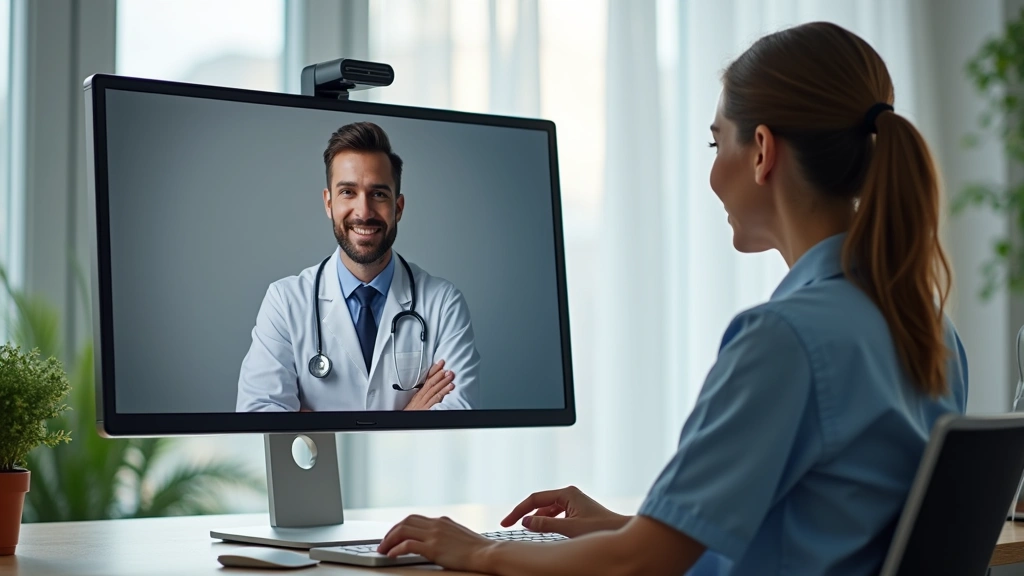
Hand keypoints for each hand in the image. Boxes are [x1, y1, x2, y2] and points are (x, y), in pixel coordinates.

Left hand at [377, 514, 493, 571]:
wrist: (486, 553)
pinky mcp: (433, 548)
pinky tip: (391, 555)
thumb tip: (434, 540)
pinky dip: (396, 549)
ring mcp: (434, 535)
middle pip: (405, 522)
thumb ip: (445, 534)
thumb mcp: (458, 535)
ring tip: (383, 550)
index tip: (393, 535)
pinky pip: (408, 545)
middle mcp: (436, 524)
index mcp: (442, 521)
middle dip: (391, 532)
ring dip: (389, 540)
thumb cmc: (476, 549)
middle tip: (383, 543)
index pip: (414, 518)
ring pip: (403, 530)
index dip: (400, 526)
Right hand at [402, 359, 454, 409]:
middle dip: (439, 374)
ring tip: (450, 375)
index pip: (427, 379)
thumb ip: (423, 394)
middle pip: (431, 383)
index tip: (441, 363)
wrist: (402, 421)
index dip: (434, 370)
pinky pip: (436, 398)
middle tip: (447, 367)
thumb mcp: (415, 402)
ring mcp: (424, 402)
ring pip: (434, 389)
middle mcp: (421, 396)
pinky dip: (443, 392)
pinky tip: (449, 388)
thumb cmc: (410, 412)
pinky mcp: (427, 408)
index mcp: (419, 394)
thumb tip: (432, 386)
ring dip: (443, 381)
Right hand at [501, 486, 629, 537]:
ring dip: (536, 518)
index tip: (506, 522)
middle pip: (540, 502)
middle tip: (509, 525)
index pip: (534, 499)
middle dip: (525, 514)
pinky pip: (556, 514)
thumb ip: (545, 524)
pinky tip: (542, 529)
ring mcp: (574, 502)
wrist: (622, 532)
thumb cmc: (601, 528)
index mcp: (567, 493)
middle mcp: (569, 494)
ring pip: (547, 509)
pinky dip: (546, 521)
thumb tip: (526, 522)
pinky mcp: (577, 511)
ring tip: (525, 529)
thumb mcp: (569, 529)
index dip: (518, 511)